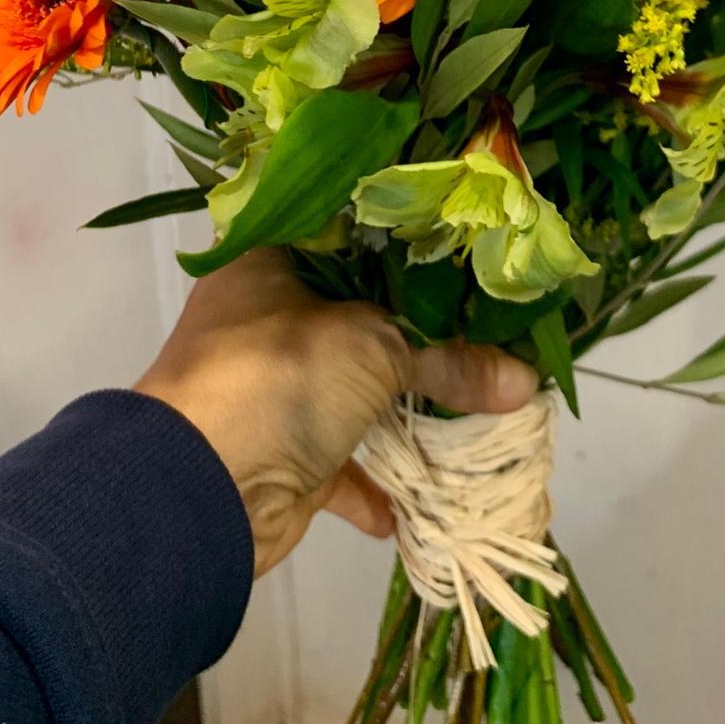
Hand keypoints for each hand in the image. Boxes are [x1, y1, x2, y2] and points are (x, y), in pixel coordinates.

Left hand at [134, 248, 537, 574]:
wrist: (198, 490)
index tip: (469, 250)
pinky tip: (425, 492)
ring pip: (353, 387)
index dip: (410, 242)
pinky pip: (342, 459)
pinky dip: (379, 478)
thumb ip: (451, 360)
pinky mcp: (279, 452)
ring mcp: (269, 386)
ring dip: (406, 407)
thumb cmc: (277, 375)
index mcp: (270, 258)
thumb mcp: (375, 348)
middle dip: (421, 333)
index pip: (350, 231)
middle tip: (490, 326)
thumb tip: (526, 382)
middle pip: (359, 313)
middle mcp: (265, 315)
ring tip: (478, 406)